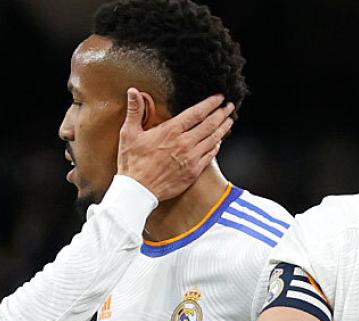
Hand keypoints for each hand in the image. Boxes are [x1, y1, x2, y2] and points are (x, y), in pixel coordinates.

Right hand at [115, 90, 234, 200]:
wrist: (138, 191)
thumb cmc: (133, 163)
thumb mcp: (129, 133)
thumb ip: (135, 110)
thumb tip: (132, 92)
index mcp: (171, 131)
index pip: (197, 112)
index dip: (211, 103)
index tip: (219, 97)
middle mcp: (184, 143)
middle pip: (210, 124)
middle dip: (222, 113)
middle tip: (229, 106)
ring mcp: (191, 158)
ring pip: (214, 139)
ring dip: (223, 128)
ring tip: (229, 121)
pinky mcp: (193, 172)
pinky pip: (210, 156)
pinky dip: (217, 146)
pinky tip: (219, 142)